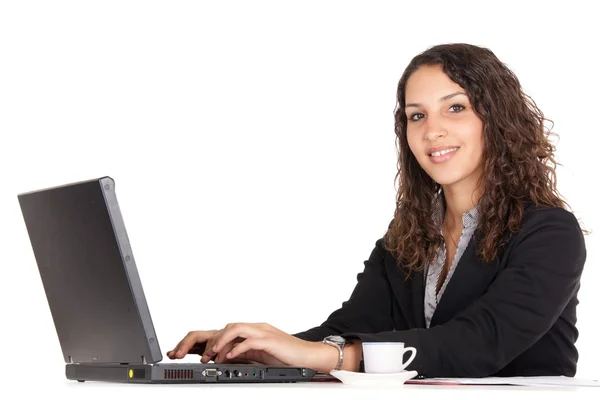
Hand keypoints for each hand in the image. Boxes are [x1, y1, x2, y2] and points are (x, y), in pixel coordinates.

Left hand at [167, 322, 340, 371]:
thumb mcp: (256, 357)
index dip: (196, 340)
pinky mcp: (270, 340)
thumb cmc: (284, 357)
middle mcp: (252, 328)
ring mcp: (261, 331)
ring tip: (209, 357)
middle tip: (183, 354)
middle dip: (199, 340)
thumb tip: (218, 360)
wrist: (308, 356)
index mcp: (247, 331)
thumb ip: (238, 355)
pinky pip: (249, 340)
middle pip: (222, 326)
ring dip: (217, 342)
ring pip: (233, 328)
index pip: (218, 331)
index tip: (177, 352)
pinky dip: (236, 348)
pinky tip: (228, 357)